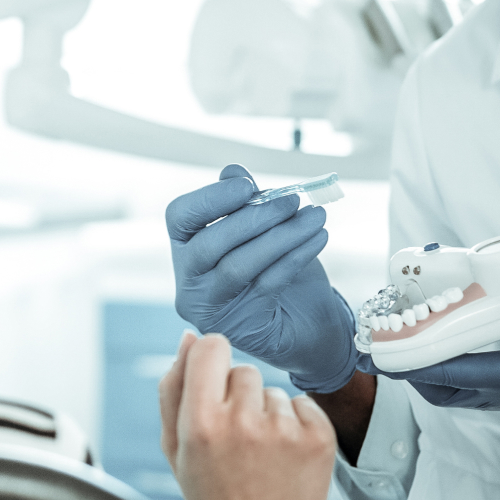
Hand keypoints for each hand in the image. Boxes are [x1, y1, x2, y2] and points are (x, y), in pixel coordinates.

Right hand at [160, 331, 334, 499]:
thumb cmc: (211, 496)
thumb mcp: (175, 447)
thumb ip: (173, 388)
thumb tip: (189, 337)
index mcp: (200, 422)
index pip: (210, 347)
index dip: (211, 360)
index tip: (214, 381)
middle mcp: (243, 422)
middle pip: (244, 371)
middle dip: (238, 397)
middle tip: (236, 441)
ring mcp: (284, 431)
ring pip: (274, 391)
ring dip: (268, 415)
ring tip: (261, 456)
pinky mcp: (319, 439)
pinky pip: (304, 404)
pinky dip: (296, 425)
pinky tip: (285, 457)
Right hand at [167, 164, 357, 392]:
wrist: (307, 323)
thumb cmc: (278, 270)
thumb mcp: (263, 230)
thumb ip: (244, 202)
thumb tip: (233, 172)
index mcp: (186, 249)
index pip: (180, 217)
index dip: (210, 198)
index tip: (248, 185)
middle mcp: (189, 282)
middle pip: (207, 244)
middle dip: (253, 218)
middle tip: (292, 200)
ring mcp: (211, 309)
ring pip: (238, 266)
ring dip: (281, 236)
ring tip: (314, 216)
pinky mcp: (240, 327)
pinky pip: (267, 284)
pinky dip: (296, 256)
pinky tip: (319, 237)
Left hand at [370, 281, 499, 428]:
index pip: (457, 375)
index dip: (414, 364)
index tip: (381, 350)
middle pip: (451, 392)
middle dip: (413, 371)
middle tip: (386, 340)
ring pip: (466, 393)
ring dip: (435, 371)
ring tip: (413, 337)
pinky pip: (486, 386)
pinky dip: (460, 368)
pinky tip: (459, 336)